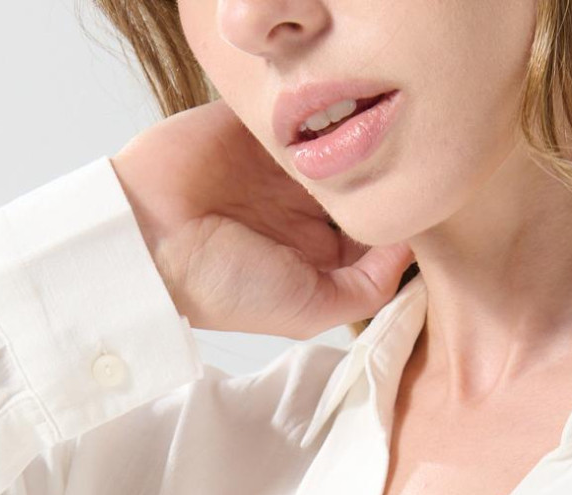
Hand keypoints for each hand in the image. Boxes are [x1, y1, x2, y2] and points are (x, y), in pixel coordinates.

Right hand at [110, 99, 415, 338]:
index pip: (376, 236)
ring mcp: (281, 165)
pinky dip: (323, 107)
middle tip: (407, 168)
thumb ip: (366, 290)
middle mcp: (302, 210)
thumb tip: (410, 249)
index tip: (420, 213)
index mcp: (315, 256)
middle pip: (364, 186)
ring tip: (374, 138)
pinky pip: (304, 107)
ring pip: (340, 142)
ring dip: (357, 138)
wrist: (151, 235)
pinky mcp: (259, 124)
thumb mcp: (309, 310)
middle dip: (385, 177)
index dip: (401, 224)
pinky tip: (339, 113)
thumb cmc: (223, 285)